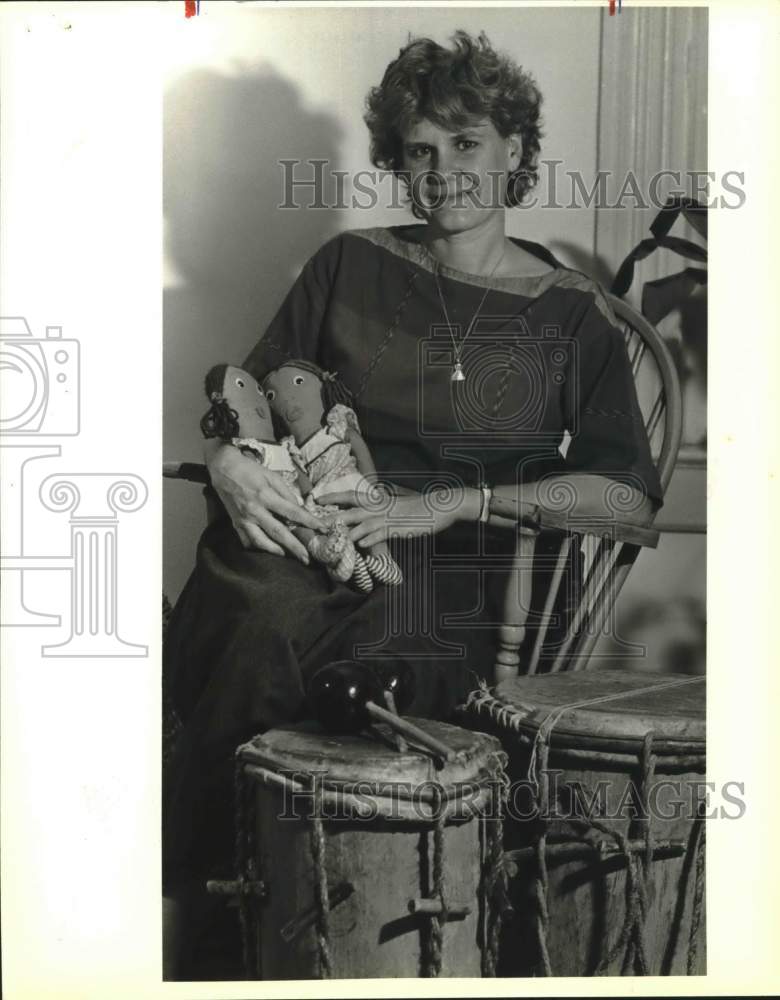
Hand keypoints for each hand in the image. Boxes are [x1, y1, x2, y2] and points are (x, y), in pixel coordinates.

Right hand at [207, 442, 324, 561]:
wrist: (223, 469)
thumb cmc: (250, 471)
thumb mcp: (272, 476)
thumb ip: (286, 493)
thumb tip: (299, 508)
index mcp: (266, 496)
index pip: (292, 512)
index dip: (309, 521)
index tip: (322, 529)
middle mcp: (254, 510)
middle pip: (278, 532)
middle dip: (294, 547)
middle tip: (306, 558)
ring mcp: (243, 519)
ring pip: (261, 542)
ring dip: (276, 551)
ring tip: (287, 555)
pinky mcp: (235, 524)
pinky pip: (247, 541)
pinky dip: (258, 547)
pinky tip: (267, 549)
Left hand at [316, 485, 479, 548]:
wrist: (440, 506)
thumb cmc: (418, 507)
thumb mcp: (396, 505)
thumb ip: (381, 509)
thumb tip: (369, 516)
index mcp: (379, 500)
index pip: (351, 496)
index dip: (334, 497)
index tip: (317, 499)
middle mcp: (380, 507)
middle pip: (351, 511)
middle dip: (333, 517)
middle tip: (316, 523)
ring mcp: (389, 518)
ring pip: (363, 523)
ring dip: (347, 531)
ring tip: (333, 538)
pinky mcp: (398, 528)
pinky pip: (381, 534)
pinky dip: (370, 538)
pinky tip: (360, 545)